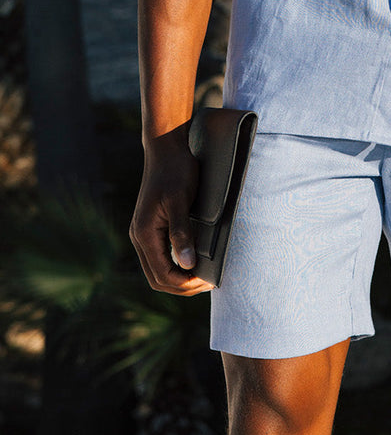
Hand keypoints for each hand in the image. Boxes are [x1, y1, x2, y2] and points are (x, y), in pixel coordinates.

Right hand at [129, 129, 212, 295]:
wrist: (166, 149)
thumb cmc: (175, 171)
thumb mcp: (180, 201)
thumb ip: (181, 233)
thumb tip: (186, 265)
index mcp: (144, 233)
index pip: (161, 274)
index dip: (184, 283)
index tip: (207, 282)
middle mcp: (139, 236)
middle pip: (157, 277)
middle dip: (182, 286)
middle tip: (208, 283)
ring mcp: (143, 232)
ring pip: (157, 269)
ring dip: (178, 277)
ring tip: (202, 277)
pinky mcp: (150, 226)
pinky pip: (160, 255)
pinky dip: (175, 264)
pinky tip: (192, 261)